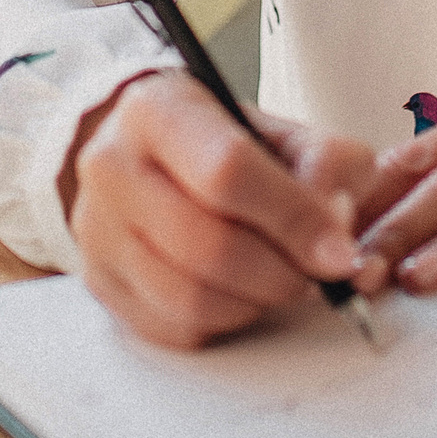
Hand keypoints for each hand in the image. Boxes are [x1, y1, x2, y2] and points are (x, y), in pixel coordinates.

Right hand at [62, 71, 387, 348]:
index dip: (294, 218)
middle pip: (209, 245)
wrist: (144, 153)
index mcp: (157, 110)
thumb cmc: (218, 142)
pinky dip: (224, 321)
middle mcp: (112, 168)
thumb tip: (338, 224)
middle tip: (317, 273)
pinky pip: (175, 328)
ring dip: (256, 302)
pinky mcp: (100, 282)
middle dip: (282, 272)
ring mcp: (97, 231)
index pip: (228, 171)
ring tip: (279, 278)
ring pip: (191, 298)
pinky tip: (240, 292)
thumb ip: (325, 162)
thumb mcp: (278, 129)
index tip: (339, 251)